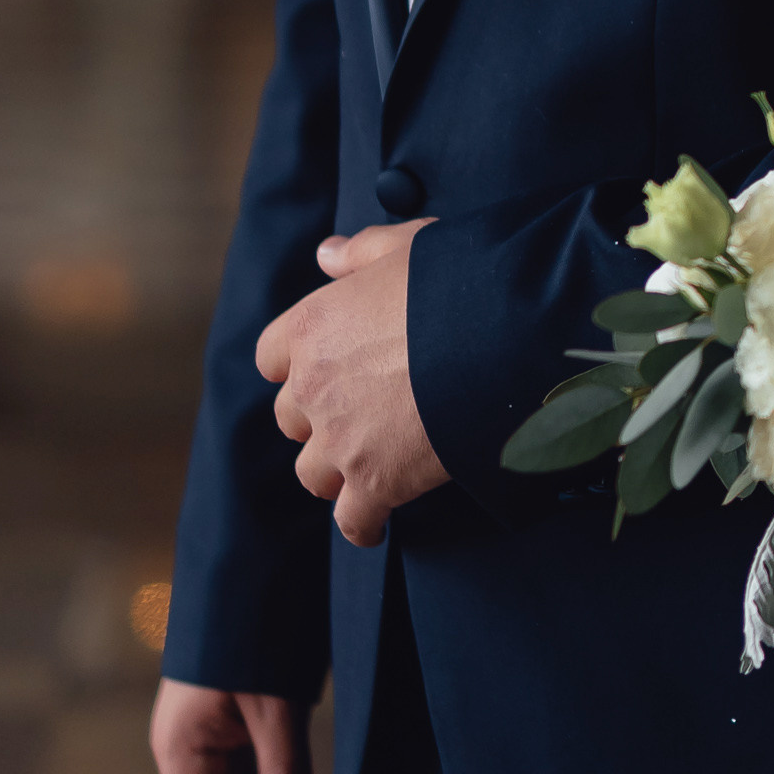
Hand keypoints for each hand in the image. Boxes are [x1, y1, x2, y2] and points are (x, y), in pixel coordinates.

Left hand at [257, 218, 447, 546]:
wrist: (501, 334)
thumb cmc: (457, 281)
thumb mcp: (407, 246)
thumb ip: (361, 251)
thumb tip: (326, 255)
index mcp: (311, 327)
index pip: (272, 356)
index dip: (295, 364)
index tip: (318, 367)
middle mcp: (313, 386)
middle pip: (291, 418)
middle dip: (317, 419)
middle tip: (356, 416)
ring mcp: (341, 439)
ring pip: (312, 472)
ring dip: (334, 470)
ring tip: (364, 468)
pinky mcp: (376, 481)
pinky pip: (353, 519)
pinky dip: (362, 525)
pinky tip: (375, 527)